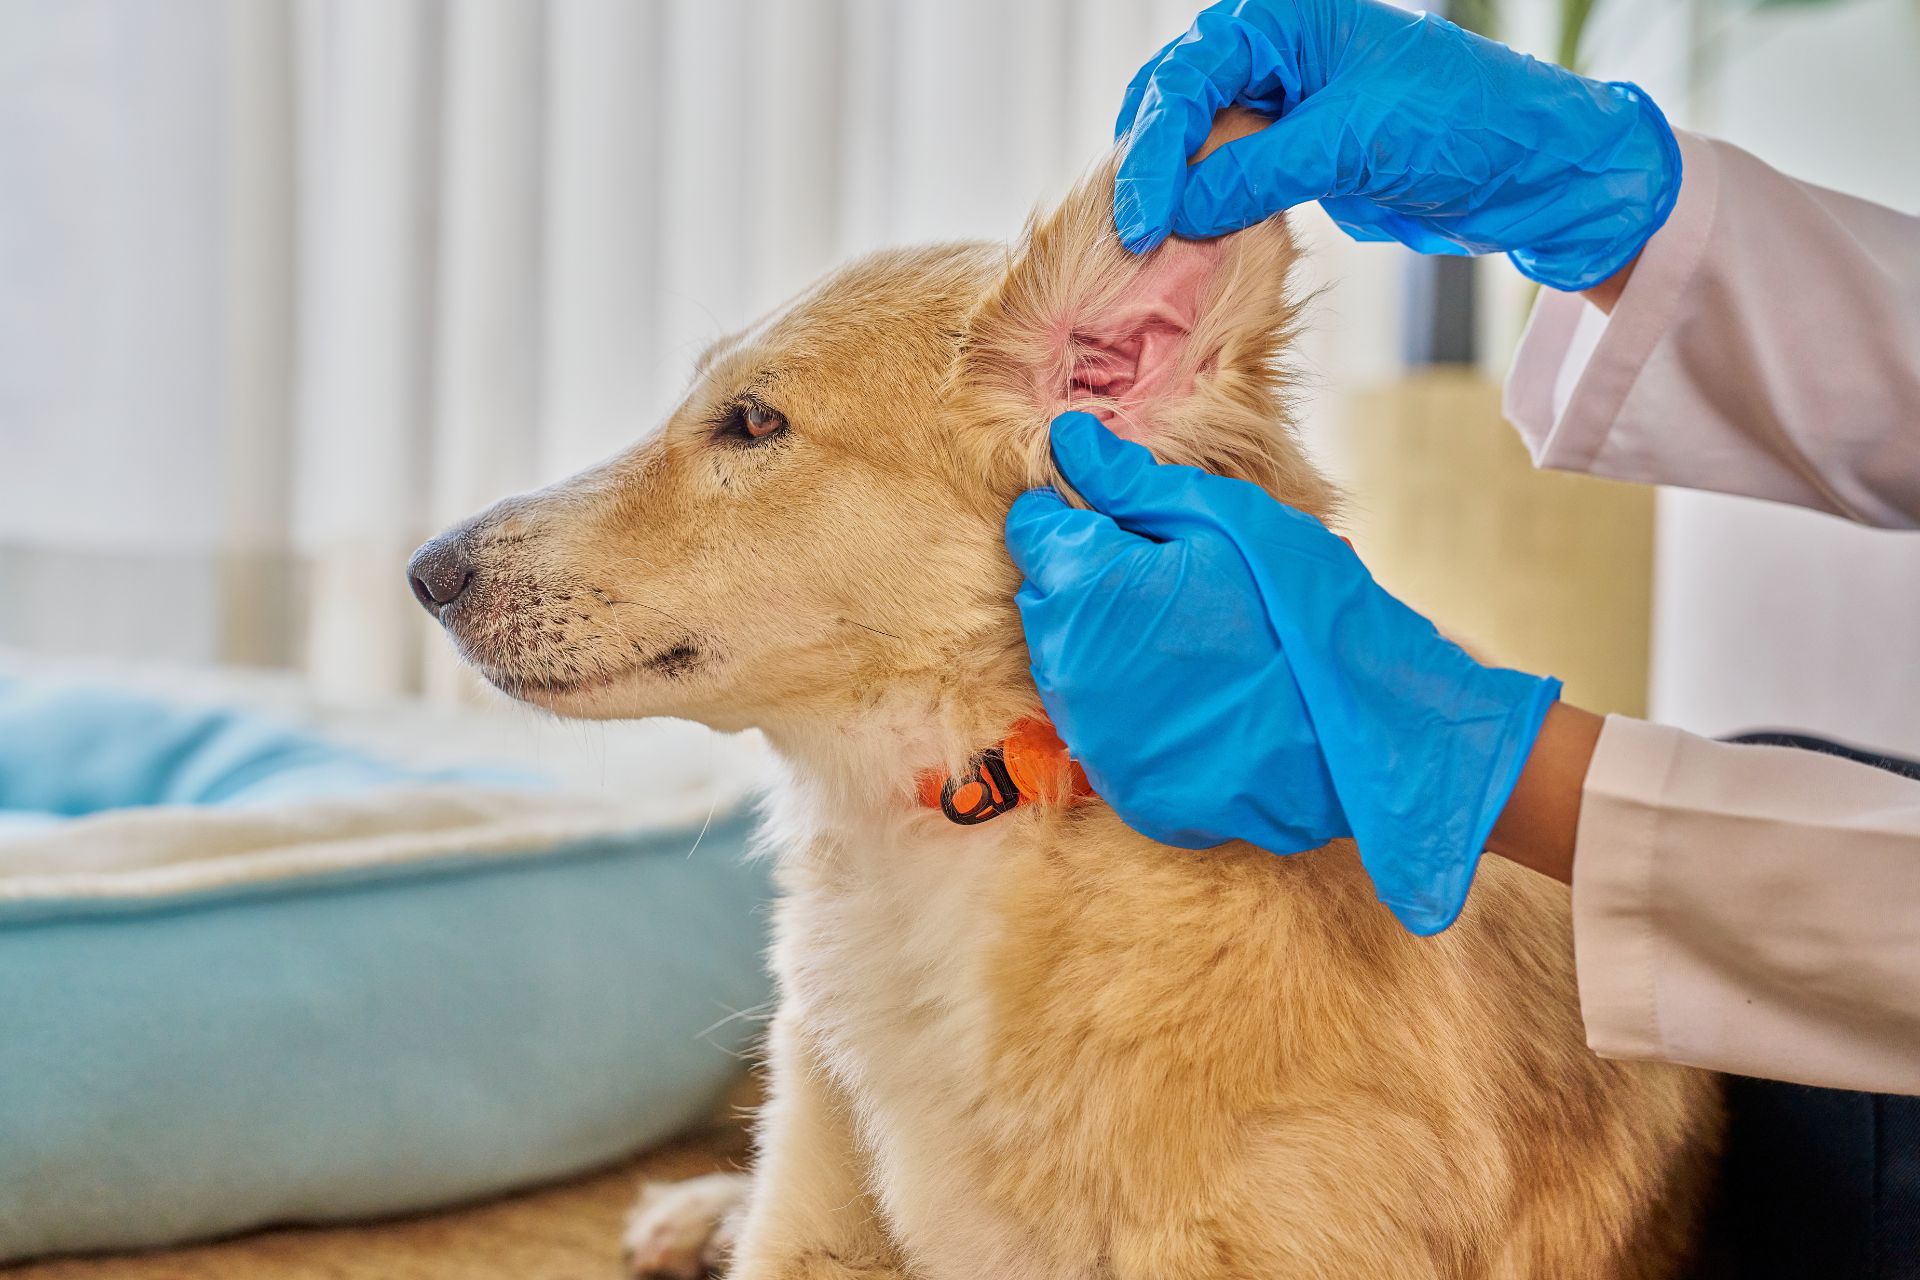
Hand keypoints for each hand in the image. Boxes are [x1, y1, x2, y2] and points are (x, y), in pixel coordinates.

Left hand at [1004, 413, 1560, 934]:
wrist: (1359, 737)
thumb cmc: (1300, 612)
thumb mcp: (1228, 519)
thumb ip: (1133, 482)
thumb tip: (1068, 439)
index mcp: (1089, 583)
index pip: (1033, 526)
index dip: (1080, 511)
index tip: (1133, 519)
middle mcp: (1067, 659)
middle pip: (1045, 591)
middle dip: (1090, 572)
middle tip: (1175, 573)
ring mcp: (1088, 727)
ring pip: (1067, 655)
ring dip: (1106, 634)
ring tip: (1190, 632)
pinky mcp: (1116, 777)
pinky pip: (1097, 718)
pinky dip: (1128, 696)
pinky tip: (1191, 689)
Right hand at [1113, 0, 1681, 291]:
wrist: (1531, 167)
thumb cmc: (1458, 125)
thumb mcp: (1350, 144)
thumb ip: (1254, 172)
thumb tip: (1173, 213)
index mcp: (1280, 17)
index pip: (1184, 79)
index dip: (1152, 152)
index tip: (1142, 221)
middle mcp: (1270, 48)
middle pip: (1172, 105)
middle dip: (1149, 169)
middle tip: (1132, 238)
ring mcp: (1279, 99)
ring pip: (1192, 142)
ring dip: (1171, 193)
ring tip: (1152, 247)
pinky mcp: (1292, 148)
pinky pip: (1224, 174)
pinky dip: (1203, 208)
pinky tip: (1191, 243)